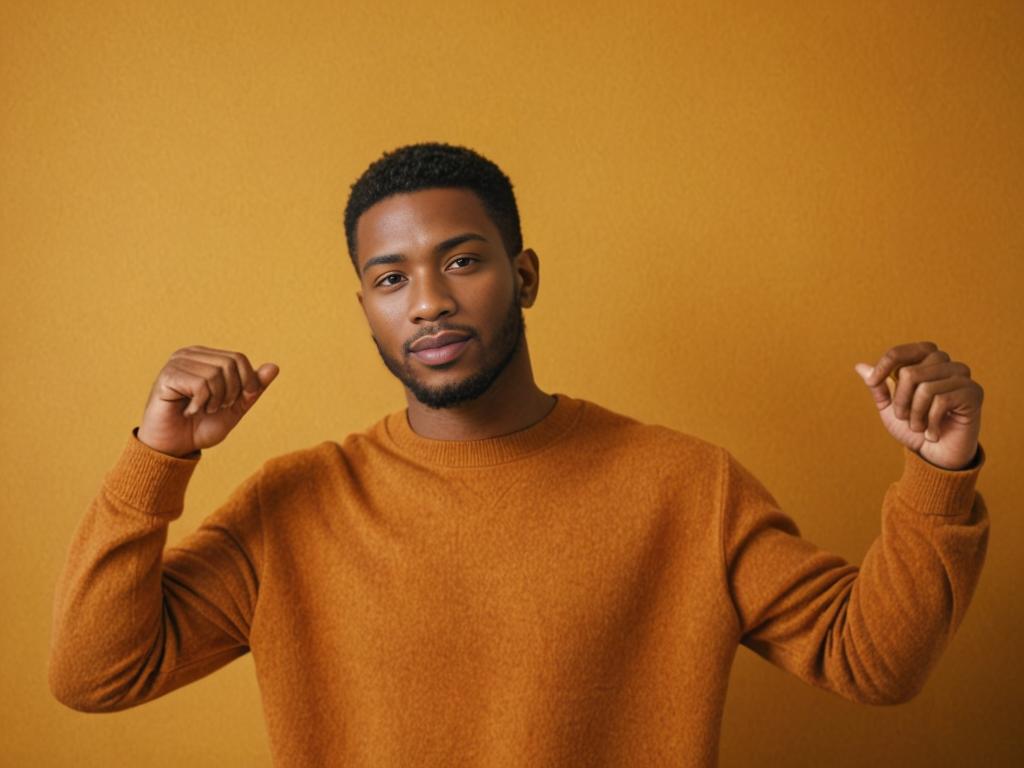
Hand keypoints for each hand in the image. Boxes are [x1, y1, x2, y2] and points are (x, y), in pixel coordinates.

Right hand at [136, 345, 279, 457]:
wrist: (174, 447)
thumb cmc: (200, 427)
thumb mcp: (235, 408)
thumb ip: (254, 388)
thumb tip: (275, 367)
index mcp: (207, 358)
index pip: (239, 359)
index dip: (246, 383)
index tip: (232, 403)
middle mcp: (191, 354)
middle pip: (231, 363)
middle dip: (231, 393)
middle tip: (214, 408)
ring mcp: (177, 362)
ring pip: (216, 374)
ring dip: (215, 400)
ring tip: (200, 410)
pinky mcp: (168, 375)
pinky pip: (200, 384)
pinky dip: (200, 404)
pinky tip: (188, 411)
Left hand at [854, 341, 981, 470]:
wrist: (936, 456)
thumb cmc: (914, 428)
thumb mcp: (889, 408)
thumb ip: (878, 386)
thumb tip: (859, 366)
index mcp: (926, 362)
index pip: (902, 352)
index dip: (884, 365)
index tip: (872, 382)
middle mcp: (947, 364)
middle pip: (911, 373)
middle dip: (900, 401)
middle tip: (905, 417)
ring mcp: (962, 377)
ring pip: (925, 388)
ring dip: (915, 414)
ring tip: (920, 427)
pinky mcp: (974, 393)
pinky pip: (942, 400)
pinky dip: (931, 422)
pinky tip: (933, 434)